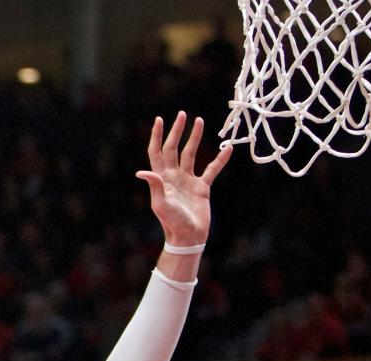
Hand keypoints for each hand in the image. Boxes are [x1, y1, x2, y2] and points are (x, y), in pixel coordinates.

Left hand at [136, 111, 231, 245]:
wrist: (189, 236)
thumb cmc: (172, 222)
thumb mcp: (161, 204)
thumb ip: (154, 186)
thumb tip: (141, 171)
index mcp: (162, 178)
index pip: (157, 152)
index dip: (157, 136)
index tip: (159, 120)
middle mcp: (174, 176)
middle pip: (174, 148)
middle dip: (177, 131)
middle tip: (182, 114)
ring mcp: (188, 181)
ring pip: (191, 154)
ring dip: (195, 138)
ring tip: (199, 121)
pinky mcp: (202, 188)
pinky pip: (212, 169)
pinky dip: (220, 159)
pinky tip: (228, 149)